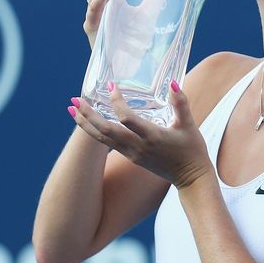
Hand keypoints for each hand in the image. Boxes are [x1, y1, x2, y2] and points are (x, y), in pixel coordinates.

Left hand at [67, 81, 213, 188]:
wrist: (190, 179)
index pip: (127, 119)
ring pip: (102, 139)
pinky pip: (107, 143)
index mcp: (152, 136)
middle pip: (105, 130)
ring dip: (85, 124)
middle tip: (74, 100)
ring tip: (72, 109)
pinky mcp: (131, 157)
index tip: (111, 86)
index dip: (116, 102)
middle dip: (88, 115)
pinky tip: (87, 122)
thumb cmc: (192, 150)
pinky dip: (94, 132)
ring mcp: (132, 153)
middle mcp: (137, 146)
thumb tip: (172, 83)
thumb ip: (180, 103)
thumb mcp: (189, 125)